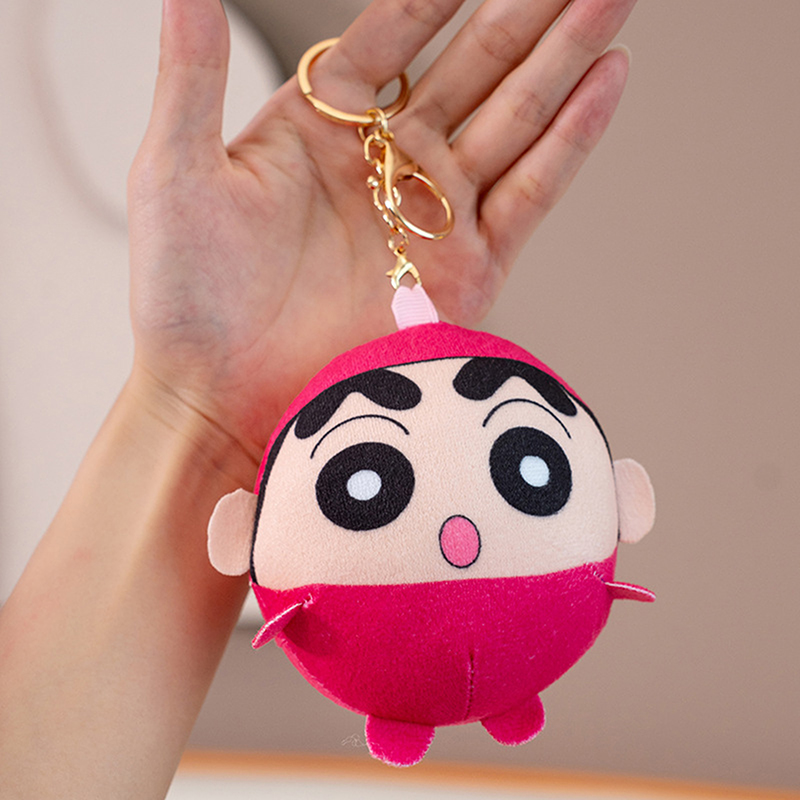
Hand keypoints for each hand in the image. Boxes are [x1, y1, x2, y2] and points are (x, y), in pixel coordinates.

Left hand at [128, 0, 634, 460]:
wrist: (226, 399)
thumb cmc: (189, 299)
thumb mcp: (176, 174)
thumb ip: (192, 78)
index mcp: (322, 128)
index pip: (395, 33)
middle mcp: (386, 165)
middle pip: (473, 67)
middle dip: (527, 11)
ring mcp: (432, 217)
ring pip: (514, 119)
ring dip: (564, 58)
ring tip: (609, 0)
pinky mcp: (466, 271)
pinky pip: (528, 194)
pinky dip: (570, 140)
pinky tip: (607, 81)